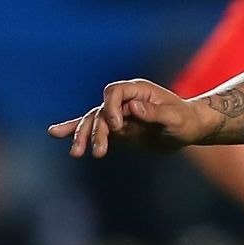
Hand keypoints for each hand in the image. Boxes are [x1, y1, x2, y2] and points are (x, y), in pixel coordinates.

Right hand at [48, 79, 212, 157]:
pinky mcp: (116, 128)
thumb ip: (156, 114)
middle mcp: (124, 100)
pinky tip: (54, 133)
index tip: (117, 126)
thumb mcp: (176, 119)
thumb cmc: (186, 121)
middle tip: (98, 150)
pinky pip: (93, 129)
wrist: (189, 129)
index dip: (111, 108)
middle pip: (100, 110)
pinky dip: (75, 132)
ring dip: (83, 137)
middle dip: (94, 130)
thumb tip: (133, 108)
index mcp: (138, 91)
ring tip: (76, 153)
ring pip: (92, 122)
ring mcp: (117, 114)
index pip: (114, 92)